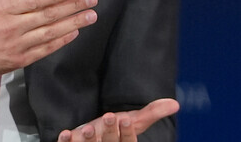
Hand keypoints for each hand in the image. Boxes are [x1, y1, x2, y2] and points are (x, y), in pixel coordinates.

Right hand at [0, 0, 97, 85]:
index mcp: (1, 8)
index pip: (34, 1)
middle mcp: (11, 27)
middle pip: (48, 16)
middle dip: (73, 7)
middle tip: (91, 0)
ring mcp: (16, 45)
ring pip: (50, 33)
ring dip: (73, 23)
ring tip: (89, 16)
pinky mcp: (18, 60)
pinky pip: (44, 50)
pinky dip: (60, 42)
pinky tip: (73, 33)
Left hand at [57, 99, 179, 141]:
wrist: (94, 138)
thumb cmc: (114, 130)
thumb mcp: (133, 121)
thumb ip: (152, 113)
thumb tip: (174, 104)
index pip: (128, 141)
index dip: (126, 132)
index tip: (125, 119)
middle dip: (109, 132)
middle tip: (108, 116)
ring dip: (88, 140)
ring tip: (87, 128)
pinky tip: (66, 133)